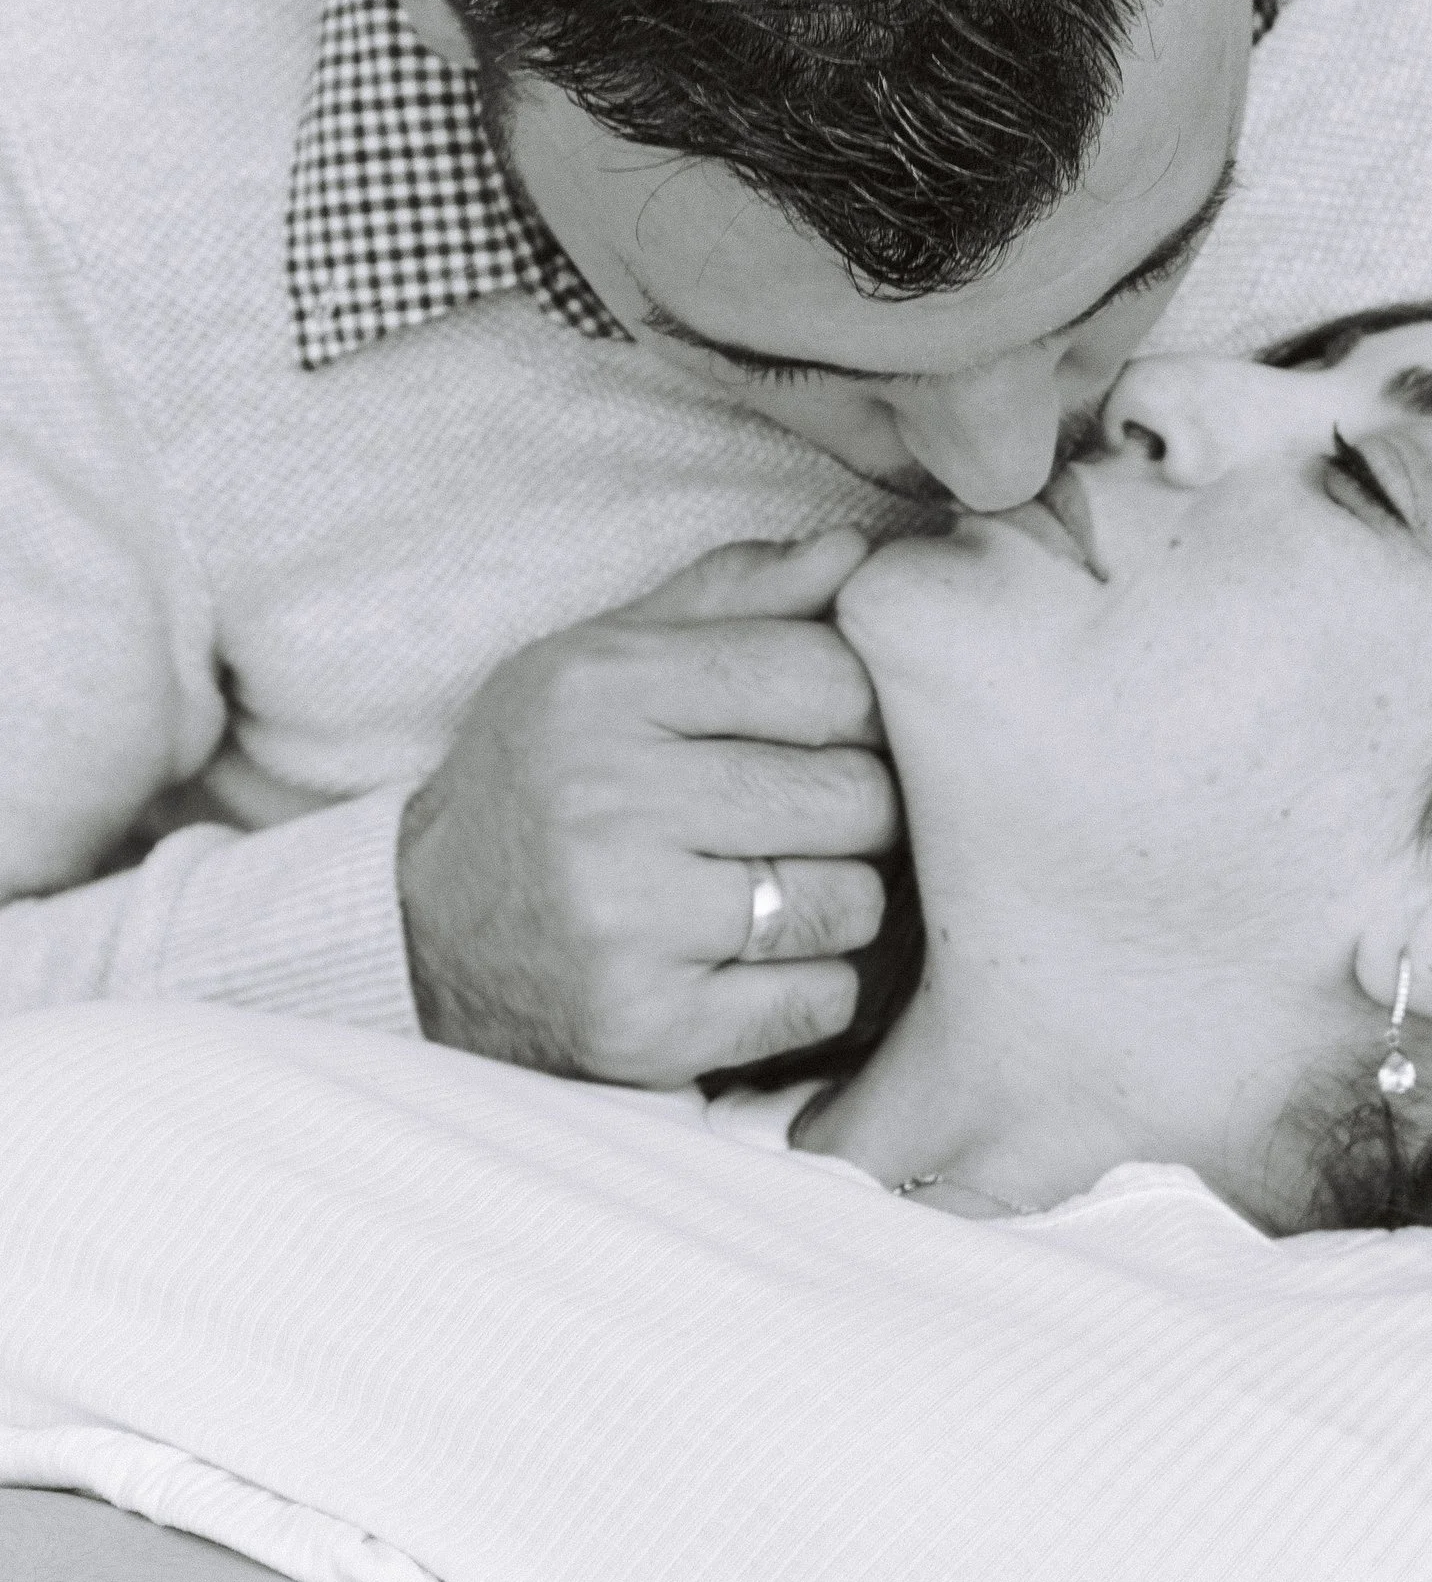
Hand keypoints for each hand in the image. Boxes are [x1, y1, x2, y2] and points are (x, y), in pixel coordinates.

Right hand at [398, 533, 896, 1085]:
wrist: (413, 937)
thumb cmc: (541, 780)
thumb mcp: (603, 662)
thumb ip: (732, 601)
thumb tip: (857, 553)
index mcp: (605, 686)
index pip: (828, 679)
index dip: (868, 710)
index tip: (842, 736)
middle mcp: (609, 798)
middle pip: (856, 796)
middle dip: (862, 812)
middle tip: (813, 823)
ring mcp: (625, 922)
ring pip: (848, 903)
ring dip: (839, 903)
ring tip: (779, 891)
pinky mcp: (645, 1028)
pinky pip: (818, 1001)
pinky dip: (810, 987)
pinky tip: (749, 963)